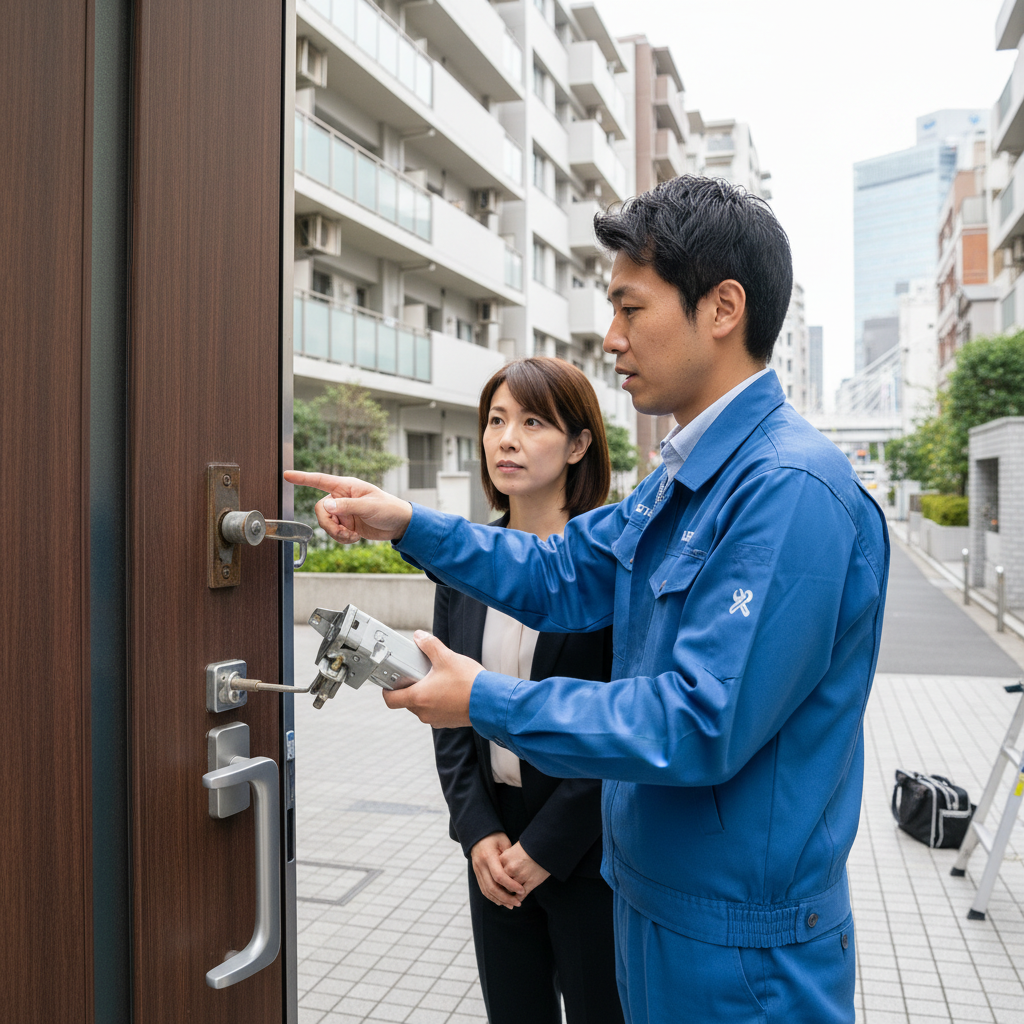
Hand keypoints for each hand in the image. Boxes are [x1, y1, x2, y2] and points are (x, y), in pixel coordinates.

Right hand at [282, 471, 412, 543]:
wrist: (399, 524)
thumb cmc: (388, 508)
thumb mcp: (369, 507)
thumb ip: (347, 506)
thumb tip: (327, 505)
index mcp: (346, 487)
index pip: (320, 480)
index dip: (302, 478)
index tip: (287, 475)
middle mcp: (342, 498)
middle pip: (320, 510)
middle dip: (329, 525)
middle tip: (343, 532)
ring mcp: (343, 512)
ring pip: (326, 524)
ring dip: (337, 534)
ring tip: (352, 536)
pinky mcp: (346, 524)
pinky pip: (334, 533)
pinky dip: (342, 539)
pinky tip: (355, 538)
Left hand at [381, 631, 478, 727]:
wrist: (490, 701)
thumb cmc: (468, 682)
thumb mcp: (447, 657)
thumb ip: (429, 645)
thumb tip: (419, 637)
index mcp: (418, 698)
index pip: (390, 700)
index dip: (387, 690)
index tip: (391, 681)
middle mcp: (424, 712)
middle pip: (407, 701)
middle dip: (411, 687)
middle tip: (420, 673)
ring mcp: (436, 719)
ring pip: (422, 706)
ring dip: (426, 695)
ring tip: (438, 680)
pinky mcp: (448, 722)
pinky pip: (436, 711)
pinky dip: (438, 701)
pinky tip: (450, 689)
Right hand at [470, 833, 524, 908]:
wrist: (477, 835)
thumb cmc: (494, 836)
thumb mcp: (503, 841)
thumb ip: (509, 856)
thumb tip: (517, 873)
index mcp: (488, 856)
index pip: (499, 876)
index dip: (511, 885)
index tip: (522, 890)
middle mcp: (481, 866)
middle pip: (492, 887)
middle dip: (506, 898)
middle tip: (518, 903)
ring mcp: (477, 871)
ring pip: (487, 891)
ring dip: (500, 900)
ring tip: (512, 905)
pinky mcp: (477, 875)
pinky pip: (484, 890)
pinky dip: (492, 898)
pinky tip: (502, 902)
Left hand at [499, 841, 550, 897]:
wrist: (546, 846)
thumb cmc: (530, 846)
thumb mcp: (514, 849)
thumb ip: (504, 860)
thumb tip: (498, 871)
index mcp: (504, 858)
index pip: (495, 873)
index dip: (496, 879)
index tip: (497, 882)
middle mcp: (511, 868)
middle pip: (501, 883)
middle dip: (502, 888)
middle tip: (504, 891)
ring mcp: (521, 875)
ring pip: (511, 890)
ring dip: (511, 894)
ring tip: (512, 895)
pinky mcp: (531, 882)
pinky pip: (522, 894)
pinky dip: (519, 898)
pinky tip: (519, 898)